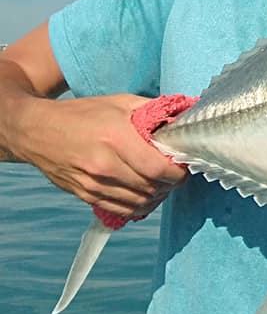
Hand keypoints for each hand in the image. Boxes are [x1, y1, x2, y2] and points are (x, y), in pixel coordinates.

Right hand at [18, 94, 186, 216]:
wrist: (37, 130)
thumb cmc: (82, 114)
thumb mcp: (120, 103)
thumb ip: (153, 111)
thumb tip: (182, 118)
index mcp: (116, 138)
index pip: (158, 168)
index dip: (177, 173)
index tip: (183, 167)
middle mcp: (104, 165)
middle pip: (151, 187)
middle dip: (170, 184)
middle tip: (176, 175)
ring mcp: (93, 184)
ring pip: (138, 202)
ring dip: (157, 196)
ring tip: (162, 184)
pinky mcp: (85, 195)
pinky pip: (121, 209)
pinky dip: (139, 207)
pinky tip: (145, 196)